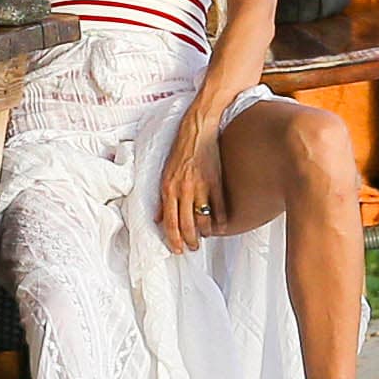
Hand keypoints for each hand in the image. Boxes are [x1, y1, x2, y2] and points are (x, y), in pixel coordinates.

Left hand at [156, 112, 227, 253]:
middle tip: (192, 247)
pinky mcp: (216, 181)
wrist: (197, 129)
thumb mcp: (164, 173)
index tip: (177, 249)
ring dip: (205, 232)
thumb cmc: (179, 150)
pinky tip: (219, 225)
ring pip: (204, 219)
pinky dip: (220, 220)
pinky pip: (220, 207)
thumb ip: (162, 198)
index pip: (170, 222)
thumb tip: (158, 218)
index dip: (174, 240)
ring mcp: (201, 186)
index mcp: (168, 188)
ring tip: (205, 236)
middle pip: (187, 225)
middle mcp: (183, 189)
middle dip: (190, 241)